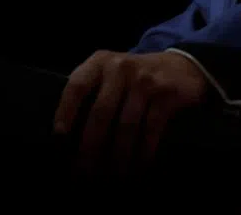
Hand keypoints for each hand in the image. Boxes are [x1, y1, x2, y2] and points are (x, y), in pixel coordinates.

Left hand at [52, 50, 209, 175]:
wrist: (181, 66)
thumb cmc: (135, 78)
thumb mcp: (111, 75)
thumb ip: (92, 93)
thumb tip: (68, 139)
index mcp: (100, 62)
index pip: (77, 85)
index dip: (66, 111)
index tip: (59, 138)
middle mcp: (120, 67)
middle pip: (101, 112)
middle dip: (91, 147)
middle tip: (84, 173)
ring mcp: (145, 80)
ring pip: (126, 126)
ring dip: (118, 157)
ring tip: (112, 177)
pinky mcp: (166, 94)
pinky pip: (151, 130)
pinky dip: (143, 153)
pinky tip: (137, 168)